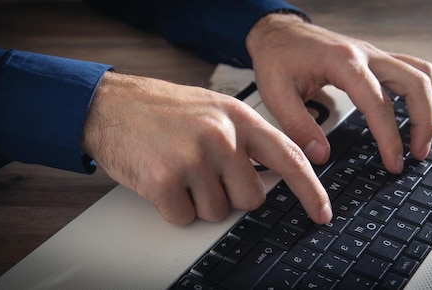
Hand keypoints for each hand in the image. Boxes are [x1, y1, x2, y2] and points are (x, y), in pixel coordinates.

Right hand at [81, 72, 331, 224]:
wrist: (110, 104)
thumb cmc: (161, 109)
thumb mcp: (212, 109)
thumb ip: (245, 138)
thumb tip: (273, 174)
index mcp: (237, 117)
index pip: (287, 158)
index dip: (309, 189)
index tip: (321, 212)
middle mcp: (221, 136)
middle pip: (250, 199)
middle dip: (229, 195)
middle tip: (203, 172)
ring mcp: (193, 158)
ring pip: (216, 212)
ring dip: (197, 201)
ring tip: (177, 168)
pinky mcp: (165, 180)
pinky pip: (184, 217)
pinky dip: (173, 207)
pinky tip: (161, 179)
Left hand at [246, 14, 431, 173]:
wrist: (279, 32)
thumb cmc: (278, 57)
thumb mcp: (276, 94)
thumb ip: (298, 126)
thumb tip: (320, 155)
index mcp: (342, 62)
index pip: (377, 102)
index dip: (389, 136)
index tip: (394, 161)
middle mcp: (365, 54)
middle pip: (414, 84)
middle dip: (422, 123)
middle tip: (417, 155)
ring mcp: (374, 54)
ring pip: (420, 74)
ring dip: (430, 106)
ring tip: (427, 138)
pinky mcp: (376, 59)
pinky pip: (414, 69)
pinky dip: (427, 90)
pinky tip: (430, 110)